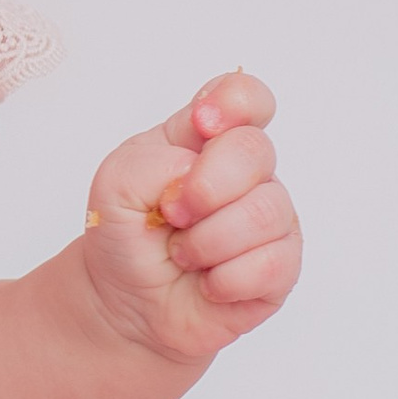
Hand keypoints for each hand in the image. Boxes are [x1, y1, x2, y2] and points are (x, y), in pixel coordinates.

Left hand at [80, 69, 300, 369]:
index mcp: (207, 139)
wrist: (124, 301)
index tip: (202, 125)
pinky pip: (272, 264)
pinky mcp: (282, 266)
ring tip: (182, 254)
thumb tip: (197, 173)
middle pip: (255, 151)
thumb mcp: (116, 184)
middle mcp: (247, 172)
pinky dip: (224, 279)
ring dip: (207, 242)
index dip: (233, 103)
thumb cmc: (125, 233)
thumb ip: (153, 163)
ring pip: (265, 212)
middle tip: (172, 213)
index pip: (247, 97)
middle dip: (205, 187)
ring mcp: (270, 217)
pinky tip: (207, 281)